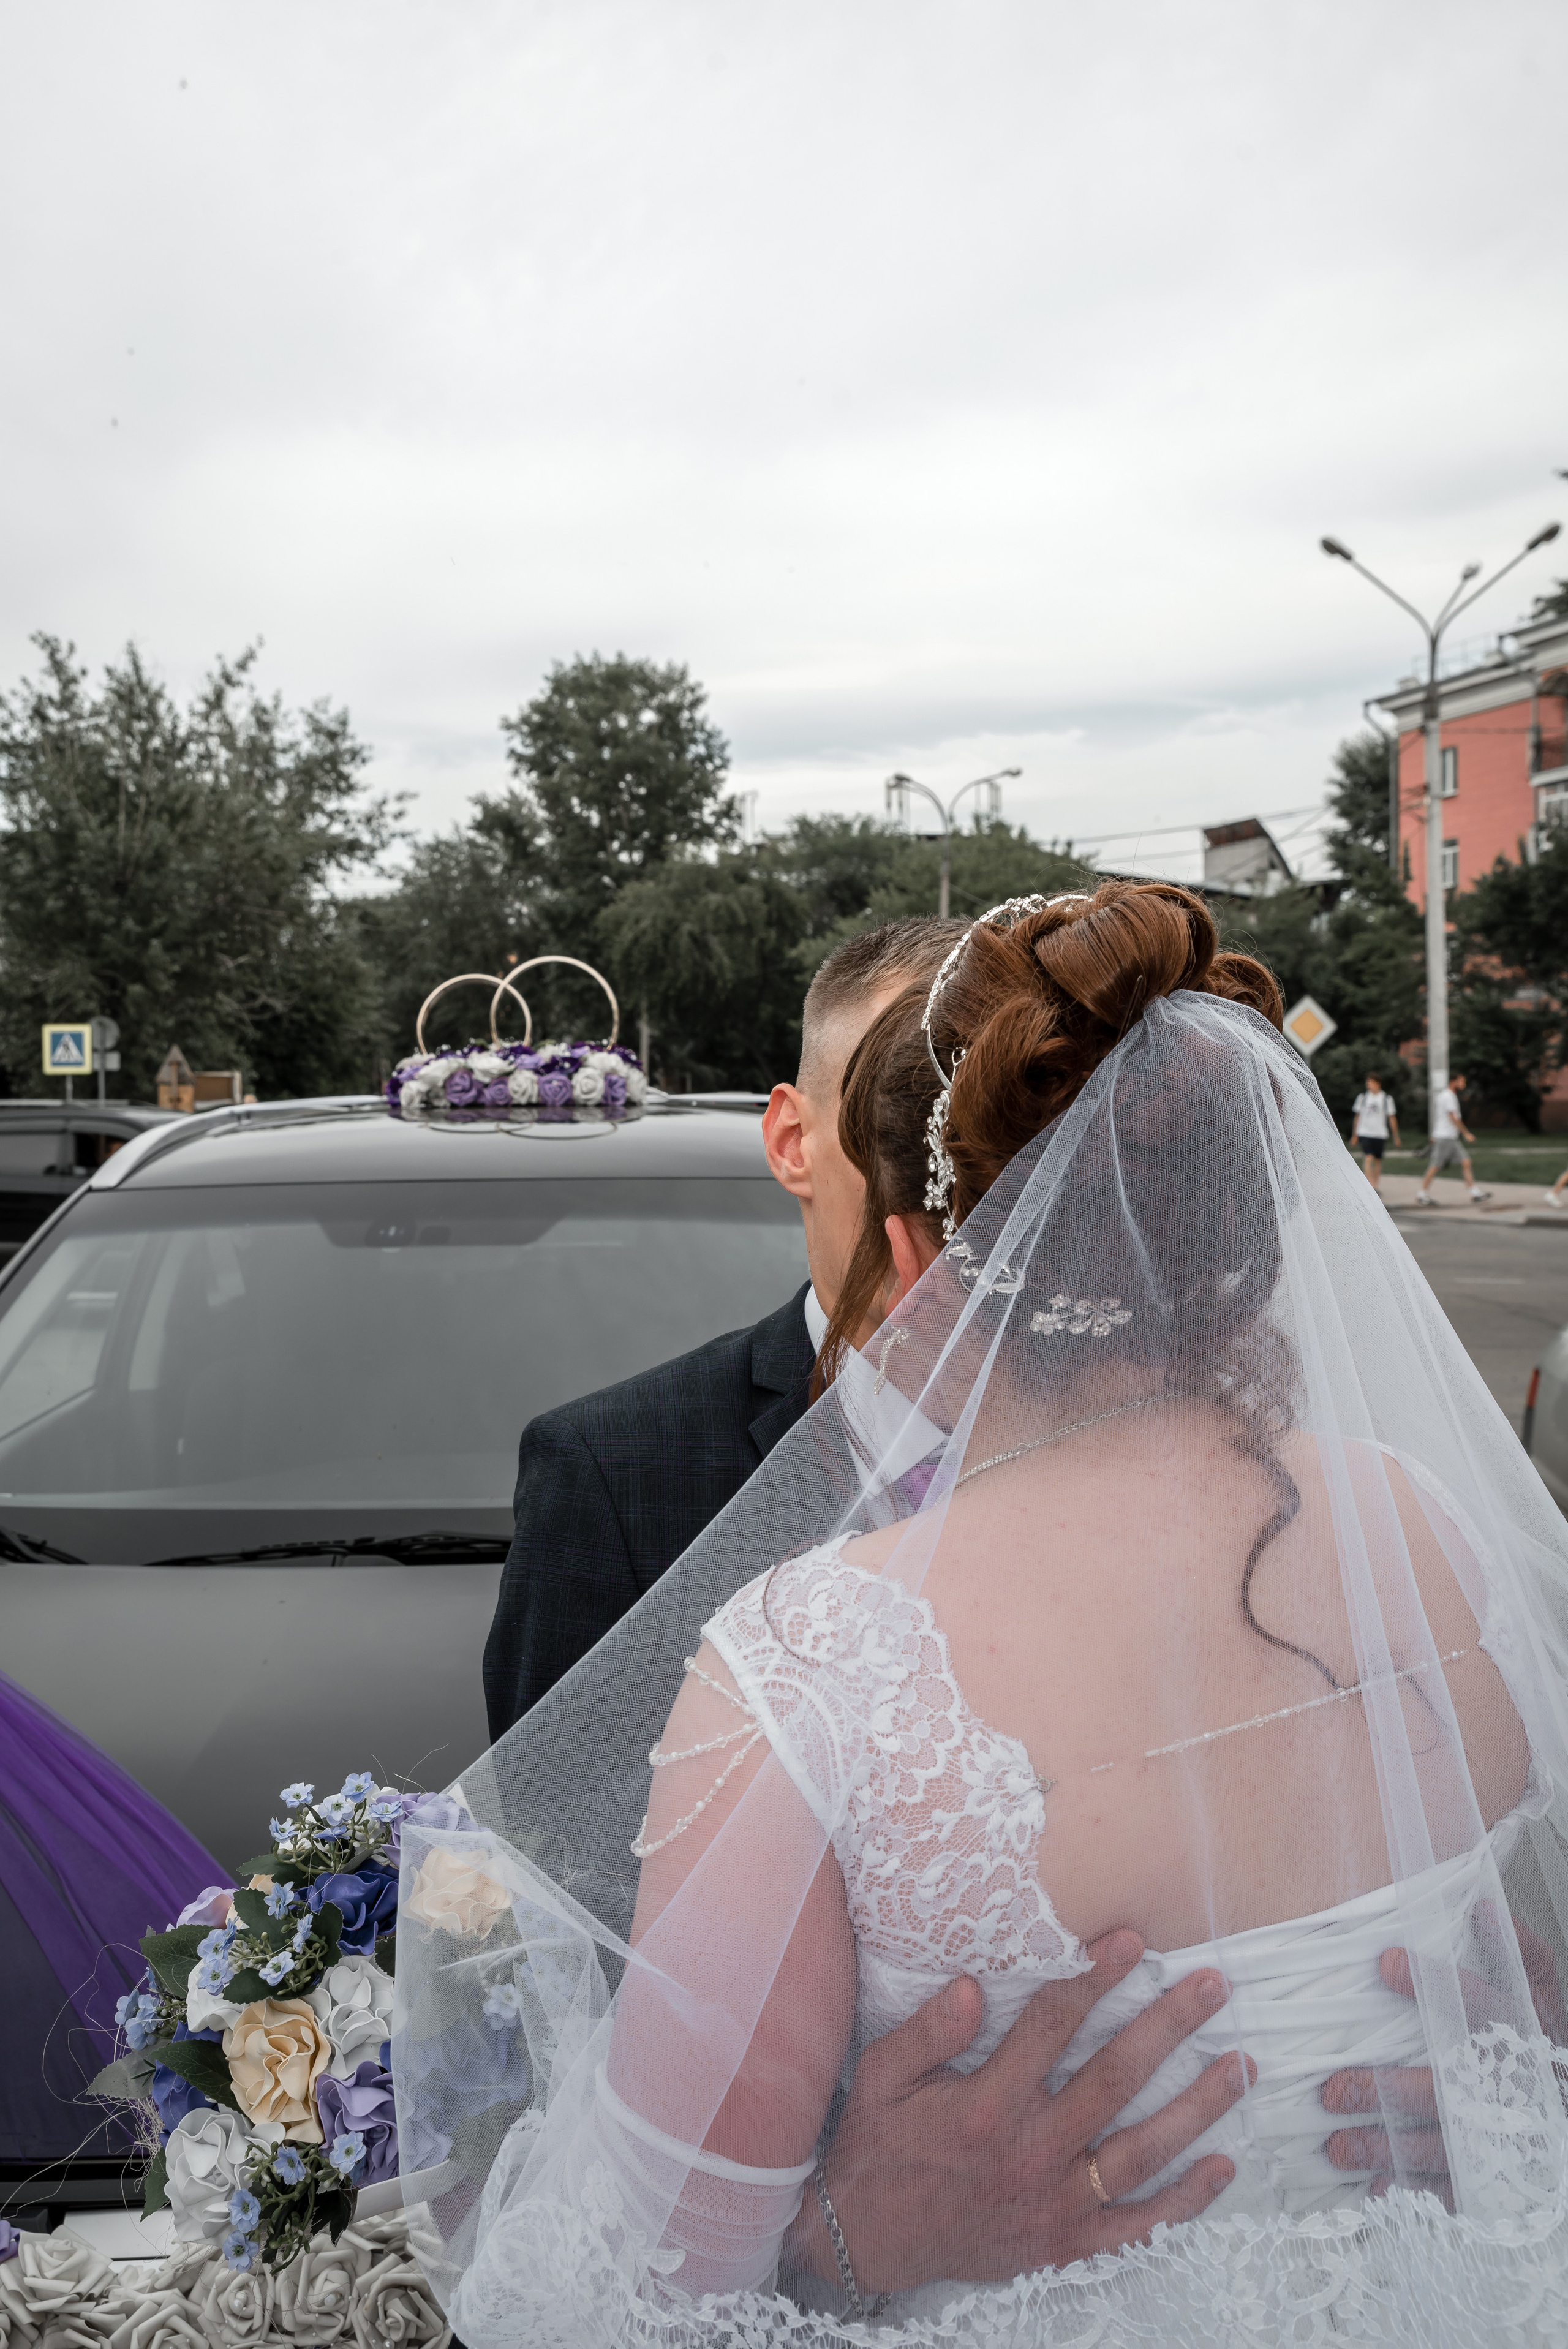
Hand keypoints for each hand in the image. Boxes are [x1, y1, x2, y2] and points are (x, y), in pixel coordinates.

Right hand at [791, 1930, 1252, 2294]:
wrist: (866, 2240)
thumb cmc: (878, 2145)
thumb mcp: (882, 2077)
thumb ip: (928, 2031)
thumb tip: (973, 1986)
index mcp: (986, 2106)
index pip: (1053, 2026)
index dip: (1094, 1977)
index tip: (1133, 1939)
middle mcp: (1029, 2153)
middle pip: (1114, 2079)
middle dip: (1168, 2026)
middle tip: (1213, 1986)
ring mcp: (1053, 2204)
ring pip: (1142, 2151)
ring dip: (1197, 2106)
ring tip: (1242, 2065)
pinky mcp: (1064, 2243)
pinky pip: (1137, 2225)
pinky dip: (1185, 2201)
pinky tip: (1223, 2167)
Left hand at [1320, 1909, 1565, 2202]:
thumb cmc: (1542, 2033)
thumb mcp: (1538, 1983)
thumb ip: (1512, 1946)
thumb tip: (1476, 1900)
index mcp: (1525, 2033)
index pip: (1482, 2004)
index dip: (1434, 1984)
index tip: (1384, 1962)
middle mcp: (1517, 2088)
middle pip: (1450, 2092)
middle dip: (1387, 2093)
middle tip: (1331, 2090)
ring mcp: (1510, 2137)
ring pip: (1443, 2149)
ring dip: (1385, 2148)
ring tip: (1335, 2145)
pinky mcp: (1502, 2172)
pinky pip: (1457, 2191)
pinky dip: (1416, 2190)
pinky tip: (1377, 2188)